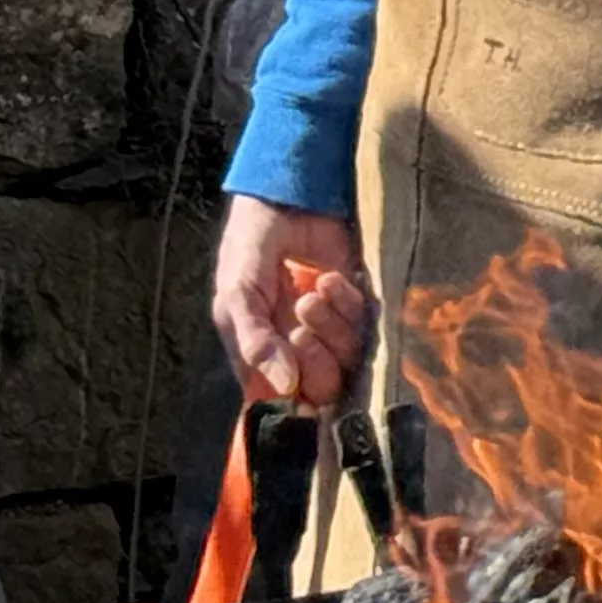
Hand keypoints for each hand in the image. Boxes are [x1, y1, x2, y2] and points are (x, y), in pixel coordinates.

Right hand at [213, 197, 370, 406]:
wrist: (286, 201)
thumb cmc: (250, 249)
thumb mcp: (238, 295)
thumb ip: (254, 341)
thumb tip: (285, 386)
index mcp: (260, 355)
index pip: (282, 401)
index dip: (293, 398)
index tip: (295, 383)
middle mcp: (297, 349)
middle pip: (322, 385)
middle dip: (315, 360)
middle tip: (300, 329)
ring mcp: (330, 327)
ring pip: (347, 355)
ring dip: (329, 325)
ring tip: (310, 293)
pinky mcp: (356, 304)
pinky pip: (363, 321)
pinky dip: (346, 301)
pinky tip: (329, 278)